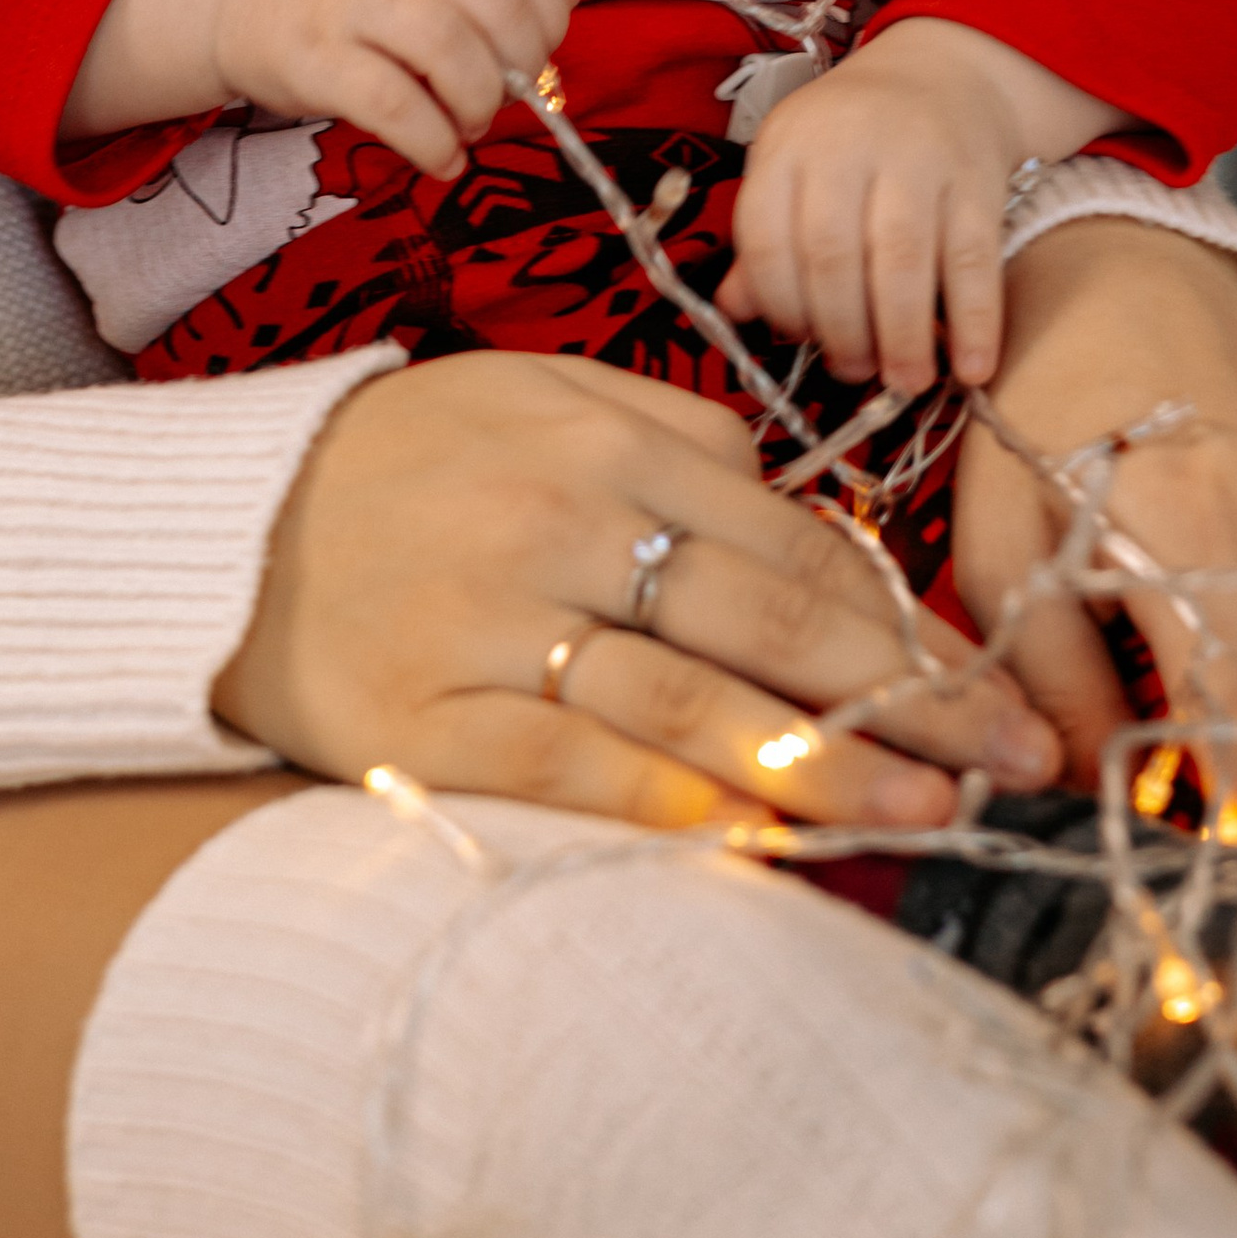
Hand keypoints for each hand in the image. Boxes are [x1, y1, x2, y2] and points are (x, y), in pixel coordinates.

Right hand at [63, 0, 576, 170]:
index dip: (546, 16)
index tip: (536, 54)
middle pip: (493, 5)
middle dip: (519, 66)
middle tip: (504, 99)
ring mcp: (353, 1)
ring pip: (448, 48)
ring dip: (476, 102)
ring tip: (467, 127)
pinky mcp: (315, 57)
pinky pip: (391, 104)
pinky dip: (430, 140)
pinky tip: (440, 158)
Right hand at [223, 350, 1061, 832]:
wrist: (221, 526)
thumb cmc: (405, 463)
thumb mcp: (537, 396)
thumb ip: (671, 432)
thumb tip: (794, 497)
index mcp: (607, 442)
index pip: (793, 542)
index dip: (907, 619)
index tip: (996, 680)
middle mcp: (563, 525)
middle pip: (771, 622)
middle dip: (913, 698)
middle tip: (1016, 760)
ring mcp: (494, 625)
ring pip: (693, 705)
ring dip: (828, 767)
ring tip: (932, 812)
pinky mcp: (428, 720)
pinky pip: (578, 772)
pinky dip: (678, 810)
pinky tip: (768, 841)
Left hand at [724, 16, 1116, 395]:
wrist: (943, 69)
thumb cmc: (853, 134)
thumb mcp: (794, 165)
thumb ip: (767, 238)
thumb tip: (734, 310)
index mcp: (789, 145)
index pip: (765, 235)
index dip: (778, 302)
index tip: (797, 340)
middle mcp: (848, 146)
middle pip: (832, 253)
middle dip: (841, 329)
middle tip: (854, 371)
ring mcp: (918, 160)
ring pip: (901, 259)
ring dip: (901, 335)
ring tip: (905, 381)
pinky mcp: (976, 180)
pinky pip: (974, 260)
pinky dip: (975, 321)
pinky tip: (971, 368)